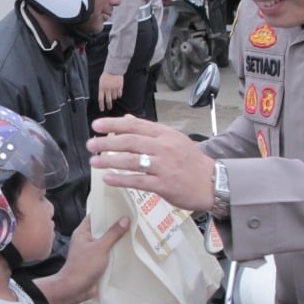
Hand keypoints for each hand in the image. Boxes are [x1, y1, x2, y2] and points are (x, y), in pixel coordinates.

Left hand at [41, 214, 130, 303]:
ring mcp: (93, 251)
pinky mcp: (98, 262)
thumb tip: (125, 219)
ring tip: (135, 232)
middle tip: (133, 219)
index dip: (107, 211)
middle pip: (104, 229)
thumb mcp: (100, 247)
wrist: (75, 289)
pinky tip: (131, 249)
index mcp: (83, 232)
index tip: (122, 207)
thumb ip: (113, 234)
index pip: (95, 216)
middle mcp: (87, 240)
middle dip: (116, 226)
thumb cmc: (83, 266)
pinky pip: (110, 253)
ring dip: (119, 240)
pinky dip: (118, 252)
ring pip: (108, 242)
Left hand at [88, 115, 217, 211]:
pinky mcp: (164, 184)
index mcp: (165, 134)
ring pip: (132, 161)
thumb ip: (150, 130)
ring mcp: (164, 166)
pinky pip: (138, 181)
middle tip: (91, 144)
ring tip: (94, 162)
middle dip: (107, 142)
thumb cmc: (191, 161)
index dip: (114, 124)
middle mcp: (163, 147)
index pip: (135, 125)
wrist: (212, 182)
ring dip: (110, 161)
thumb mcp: (173, 139)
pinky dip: (121, 179)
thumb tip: (128, 118)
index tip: (96, 125)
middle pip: (130, 141)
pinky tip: (108, 179)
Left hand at [98, 71, 124, 110]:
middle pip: (108, 101)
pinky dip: (118, 95)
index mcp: (102, 88)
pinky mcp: (119, 87)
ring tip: (113, 93)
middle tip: (109, 108)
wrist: (113, 69)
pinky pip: (119, 94)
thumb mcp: (101, 82)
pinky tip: (118, 92)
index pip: (101, 99)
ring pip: (114, 97)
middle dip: (109, 106)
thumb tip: (103, 98)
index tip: (102, 109)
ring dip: (114, 97)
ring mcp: (114, 88)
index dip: (101, 105)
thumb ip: (102, 89)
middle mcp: (108, 89)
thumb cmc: (106, 75)